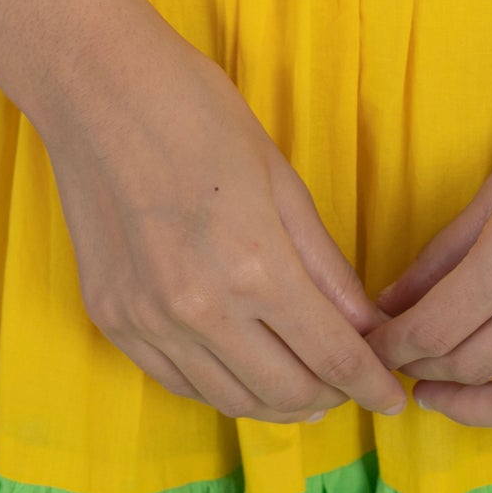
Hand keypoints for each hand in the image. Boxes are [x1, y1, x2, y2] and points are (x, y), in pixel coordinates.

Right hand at [37, 0, 412, 426]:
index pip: (331, 356)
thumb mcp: (283, 182)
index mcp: (254, 267)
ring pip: (230, 400)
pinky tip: (243, 370)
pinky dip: (221, 387)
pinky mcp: (111, 319)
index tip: (393, 398)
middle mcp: (199, 309)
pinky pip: (177, 381)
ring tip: (305, 387)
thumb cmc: (199, 114)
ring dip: (277, 403)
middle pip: (286, 393)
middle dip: (331, 397)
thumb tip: (367, 326)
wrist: (98, 89)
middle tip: (351, 384)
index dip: (371, 384)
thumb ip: (326, 266)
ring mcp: (148, 321)